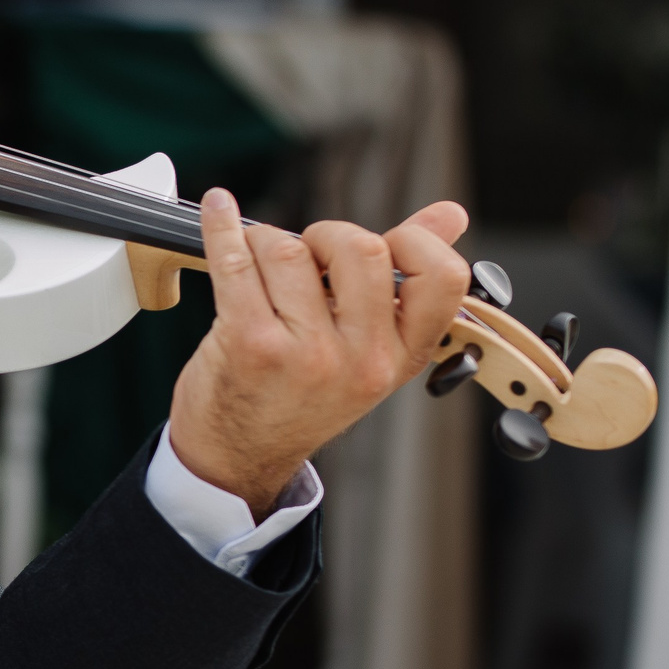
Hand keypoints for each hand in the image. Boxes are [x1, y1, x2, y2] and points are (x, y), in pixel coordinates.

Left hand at [168, 190, 471, 514]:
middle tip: (306, 255)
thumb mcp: (367, 351)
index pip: (443, 276)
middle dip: (327, 235)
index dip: (415, 241)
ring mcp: (308, 354)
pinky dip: (220, 228)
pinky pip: (236, 262)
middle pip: (363, 249)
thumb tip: (450, 213)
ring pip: (292, 250)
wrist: (239, 456)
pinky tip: (218, 212)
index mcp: (401, 355)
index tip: (384, 240)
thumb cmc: (300, 396)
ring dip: (267, 242)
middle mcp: (363, 358)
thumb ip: (406, 280)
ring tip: (258, 264)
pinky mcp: (253, 345)